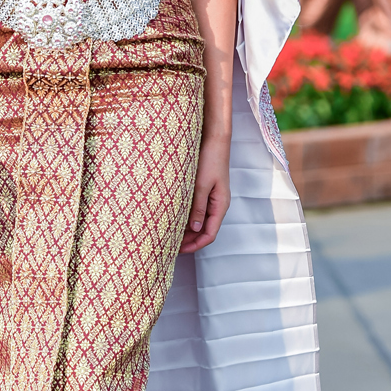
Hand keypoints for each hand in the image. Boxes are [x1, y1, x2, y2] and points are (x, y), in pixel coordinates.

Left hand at [179, 134, 230, 253]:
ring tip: (169, 235)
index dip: (195, 245)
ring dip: (187, 230)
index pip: (209, 234)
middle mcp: (217, 205)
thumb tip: (195, 228)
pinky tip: (174, 218)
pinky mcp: (205, 191)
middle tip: (170, 246)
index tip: (179, 251)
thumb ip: (198, 207)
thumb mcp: (201, 184)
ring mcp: (212, 198)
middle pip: (204, 231)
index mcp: (220, 205)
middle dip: (189, 240)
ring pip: (200, 221)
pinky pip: (197, 210)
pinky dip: (187, 217)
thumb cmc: (210, 159)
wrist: (214, 139)